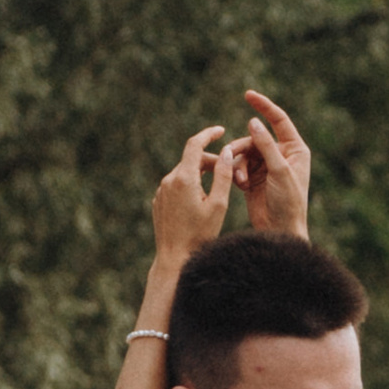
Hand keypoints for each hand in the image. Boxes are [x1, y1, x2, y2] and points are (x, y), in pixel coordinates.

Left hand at [151, 127, 234, 265]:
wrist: (175, 258)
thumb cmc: (200, 234)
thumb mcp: (219, 204)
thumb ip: (223, 175)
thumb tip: (225, 152)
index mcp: (184, 178)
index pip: (195, 145)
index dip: (208, 134)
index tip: (220, 130)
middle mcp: (169, 180)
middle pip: (191, 160)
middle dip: (210, 161)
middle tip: (229, 172)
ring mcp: (161, 190)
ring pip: (184, 173)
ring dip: (201, 174)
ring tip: (217, 190)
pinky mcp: (159, 201)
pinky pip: (176, 185)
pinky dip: (191, 185)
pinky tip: (201, 201)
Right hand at [231, 90, 310, 242]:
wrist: (279, 230)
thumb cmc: (288, 202)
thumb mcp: (279, 171)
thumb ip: (266, 146)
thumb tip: (254, 122)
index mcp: (295, 149)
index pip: (279, 120)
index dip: (264, 106)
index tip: (248, 94)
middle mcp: (281, 154)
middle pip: (254, 138)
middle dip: (241, 147)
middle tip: (230, 156)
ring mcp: (266, 165)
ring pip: (243, 152)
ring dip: (238, 164)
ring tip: (239, 179)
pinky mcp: (253, 177)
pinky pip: (238, 166)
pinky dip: (236, 173)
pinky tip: (239, 186)